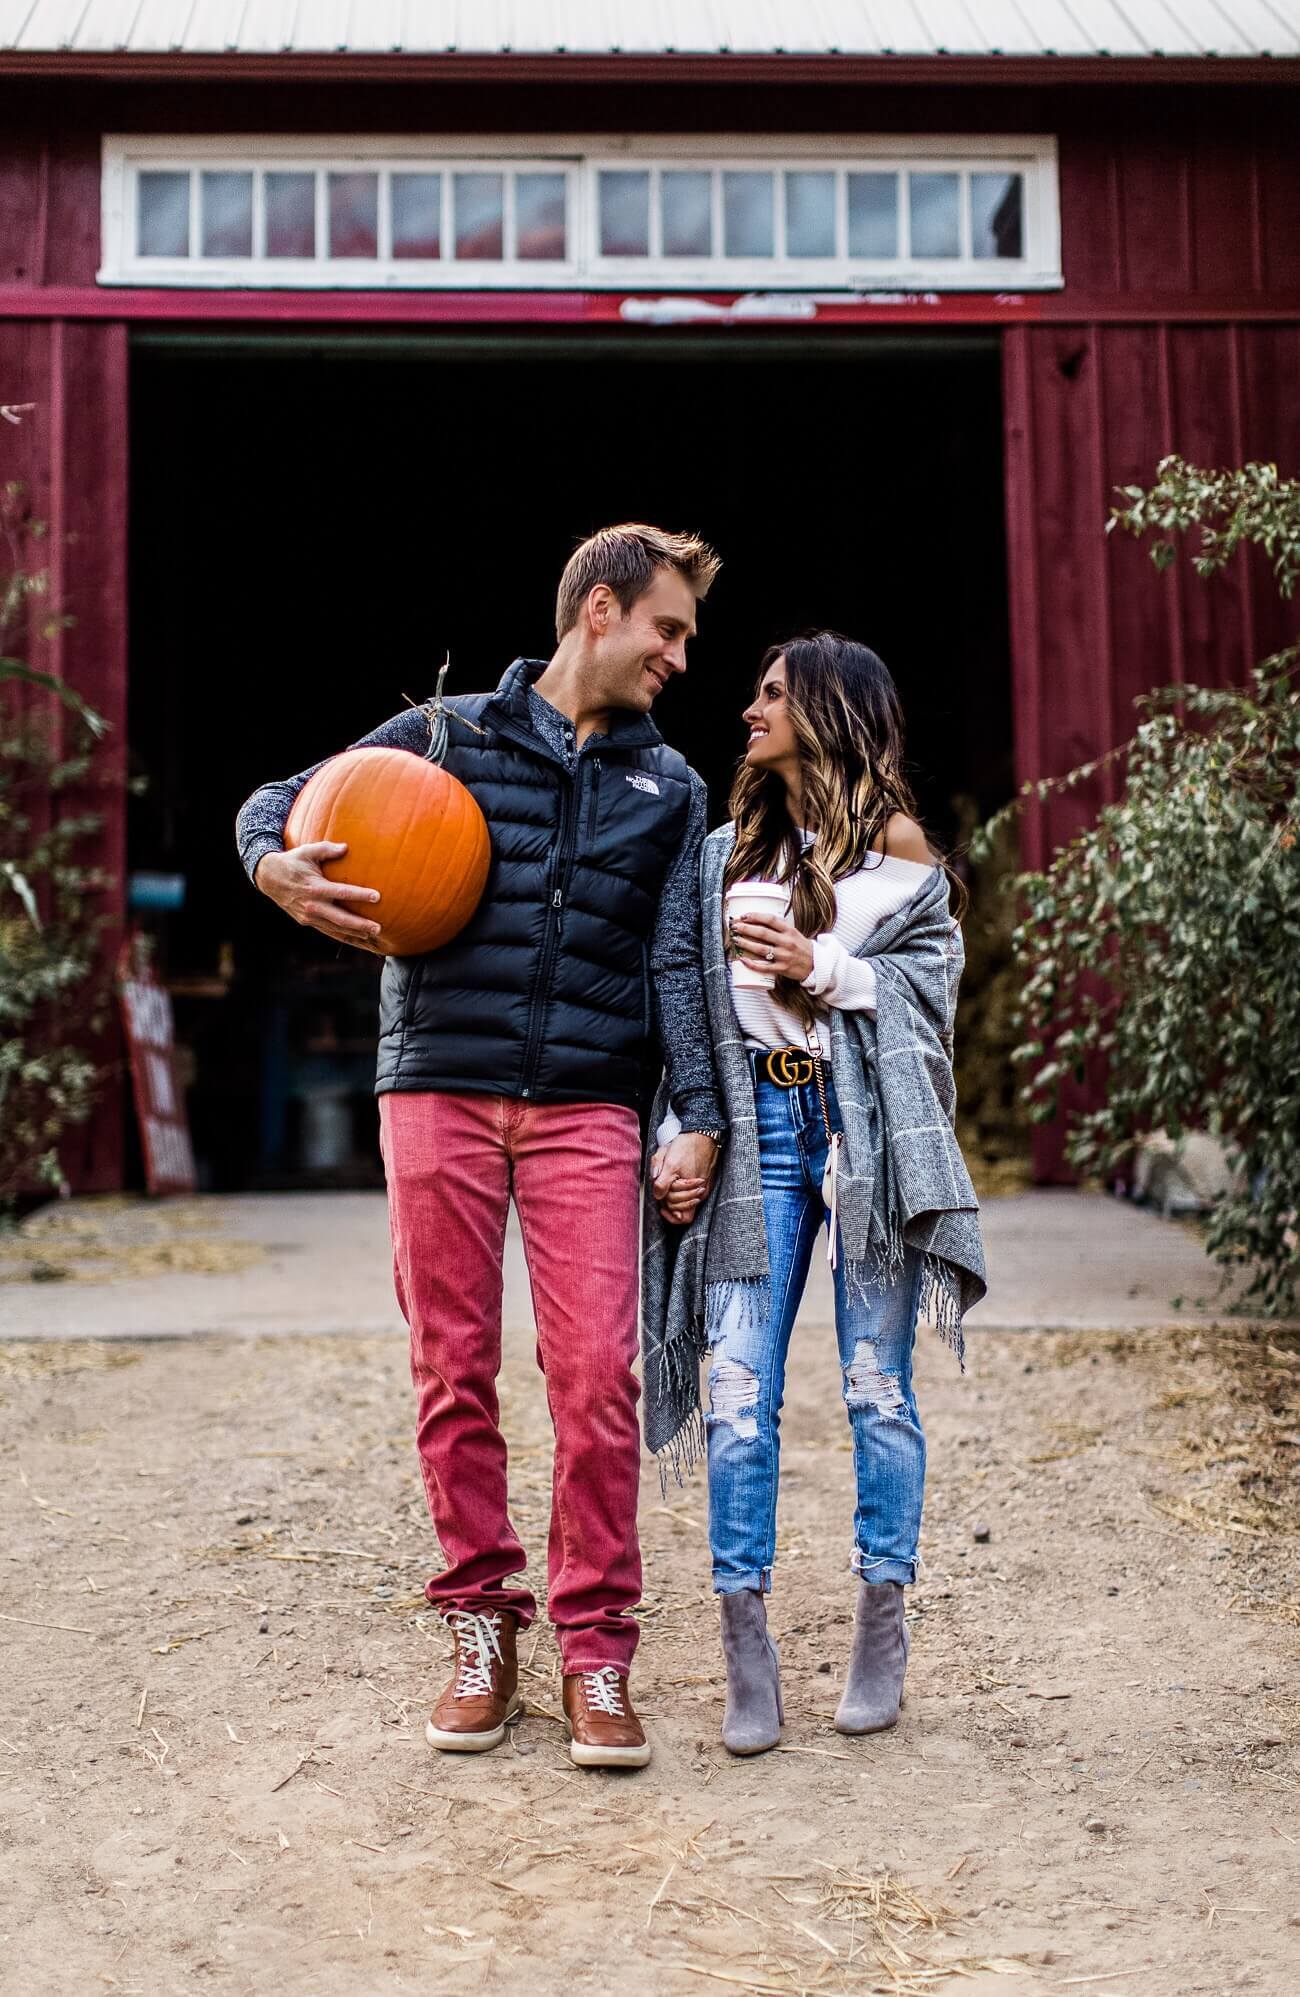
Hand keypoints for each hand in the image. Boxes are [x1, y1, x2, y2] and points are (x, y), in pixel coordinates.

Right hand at [254, 842, 382, 950]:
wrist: (269, 878)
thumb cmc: (293, 862)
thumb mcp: (308, 851)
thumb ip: (327, 849)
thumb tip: (346, 847)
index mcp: (315, 887)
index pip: (342, 892)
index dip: (360, 895)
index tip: (377, 897)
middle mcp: (312, 905)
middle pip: (340, 918)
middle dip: (360, 924)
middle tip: (378, 927)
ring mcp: (309, 916)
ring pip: (335, 928)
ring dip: (354, 933)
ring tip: (372, 935)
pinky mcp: (306, 921)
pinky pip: (328, 931)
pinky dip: (342, 936)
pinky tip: (356, 938)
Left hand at [650, 1131, 719, 1227]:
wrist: (702, 1133)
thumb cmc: (686, 1146)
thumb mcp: (668, 1162)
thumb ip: (661, 1182)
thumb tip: (658, 1195)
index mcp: (691, 1189)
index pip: (682, 1217)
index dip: (669, 1211)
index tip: (661, 1205)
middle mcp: (700, 1192)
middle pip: (683, 1210)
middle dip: (671, 1203)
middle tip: (663, 1192)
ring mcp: (704, 1187)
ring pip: (688, 1203)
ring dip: (677, 1197)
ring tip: (670, 1185)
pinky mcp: (706, 1181)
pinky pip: (693, 1194)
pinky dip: (684, 1191)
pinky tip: (678, 1180)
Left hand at [729, 912, 813, 982]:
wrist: (816, 964)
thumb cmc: (801, 948)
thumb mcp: (794, 933)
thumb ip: (779, 928)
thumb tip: (758, 921)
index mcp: (790, 931)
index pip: (770, 920)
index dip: (755, 916)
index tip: (744, 916)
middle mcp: (787, 942)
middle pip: (763, 933)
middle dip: (746, 929)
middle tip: (734, 927)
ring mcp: (784, 956)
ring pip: (761, 949)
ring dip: (746, 944)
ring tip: (736, 940)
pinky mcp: (782, 969)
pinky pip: (764, 967)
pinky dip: (752, 964)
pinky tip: (743, 960)